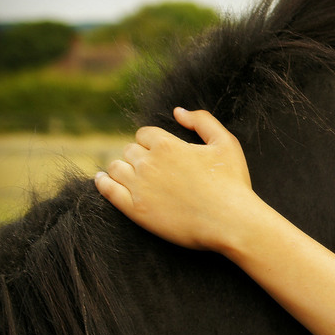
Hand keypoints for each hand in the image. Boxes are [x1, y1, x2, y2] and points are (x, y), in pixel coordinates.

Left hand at [95, 107, 255, 251]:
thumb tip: (177, 112)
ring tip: (129, 176)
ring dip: (121, 169)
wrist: (231, 222)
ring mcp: (139, 187)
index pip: (144, 134)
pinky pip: (107, 190)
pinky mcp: (135, 210)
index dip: (151, 142)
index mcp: (167, 144)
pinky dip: (102, 183)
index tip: (159, 154)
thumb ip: (202, 121)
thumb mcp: (226, 143)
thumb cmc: (232, 183)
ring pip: (115, 168)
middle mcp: (148, 163)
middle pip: (130, 150)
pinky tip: (102, 180)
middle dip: (139, 157)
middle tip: (151, 170)